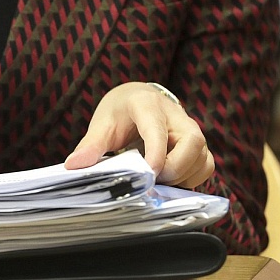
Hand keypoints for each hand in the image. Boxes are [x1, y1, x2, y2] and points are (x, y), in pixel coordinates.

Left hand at [63, 82, 213, 187]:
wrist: (137, 99)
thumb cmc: (120, 112)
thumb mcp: (102, 125)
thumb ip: (90, 145)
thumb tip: (73, 165)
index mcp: (148, 105)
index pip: (157, 130)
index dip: (156, 153)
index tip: (148, 174)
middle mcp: (176, 116)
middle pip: (192, 144)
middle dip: (175, 168)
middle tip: (151, 180)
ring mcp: (191, 130)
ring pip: (202, 158)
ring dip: (182, 177)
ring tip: (157, 180)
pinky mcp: (198, 145)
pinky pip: (206, 166)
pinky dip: (191, 179)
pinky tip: (169, 180)